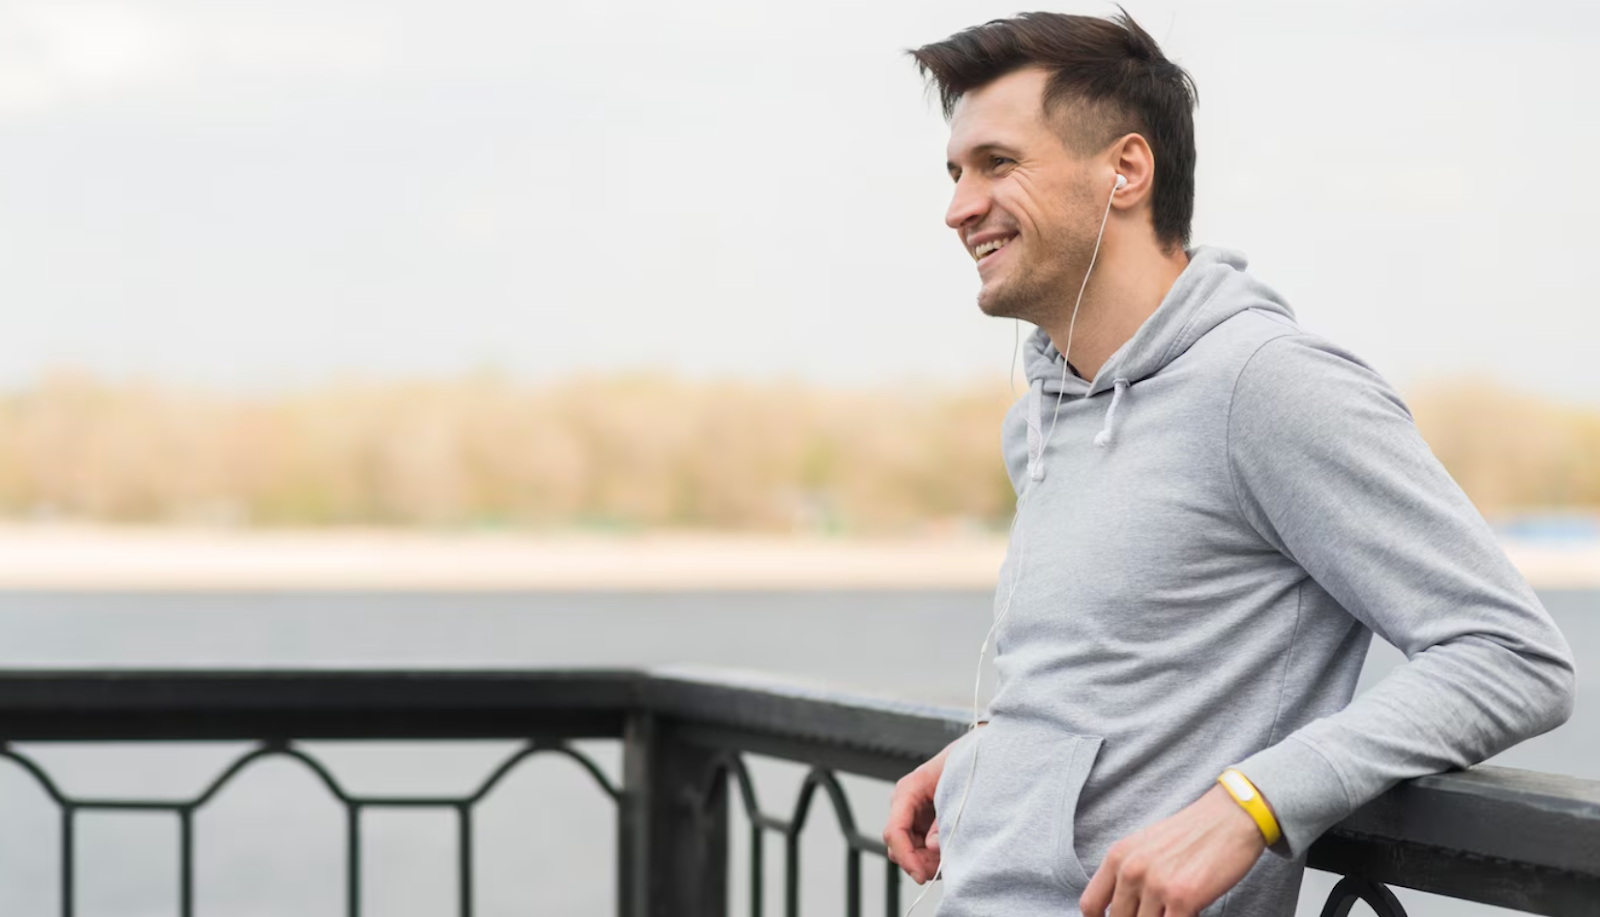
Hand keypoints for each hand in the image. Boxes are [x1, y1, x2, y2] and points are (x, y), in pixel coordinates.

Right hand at [883, 730, 971, 883]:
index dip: (906, 856)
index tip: (921, 876)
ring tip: (950, 860)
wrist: (974, 755)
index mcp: (908, 791)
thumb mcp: (956, 790)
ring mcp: (912, 817)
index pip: (894, 831)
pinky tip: (950, 855)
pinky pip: (920, 849)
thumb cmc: (964, 765)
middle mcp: (904, 806)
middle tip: (943, 870)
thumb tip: (931, 846)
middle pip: (898, 846)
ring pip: (908, 851)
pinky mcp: (923, 825)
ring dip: (926, 862)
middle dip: (918, 863)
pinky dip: (932, 858)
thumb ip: (943, 820)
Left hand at [1080, 783, 1267, 916]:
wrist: (1230, 817)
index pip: (1090, 904)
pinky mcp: (1183, 898)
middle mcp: (1131, 870)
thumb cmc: (1192, 834)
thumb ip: (1128, 874)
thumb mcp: (1145, 846)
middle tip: (1158, 912)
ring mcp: (1156, 885)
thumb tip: (1121, 908)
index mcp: (1117, 856)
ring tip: (1175, 909)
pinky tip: (1190, 913)